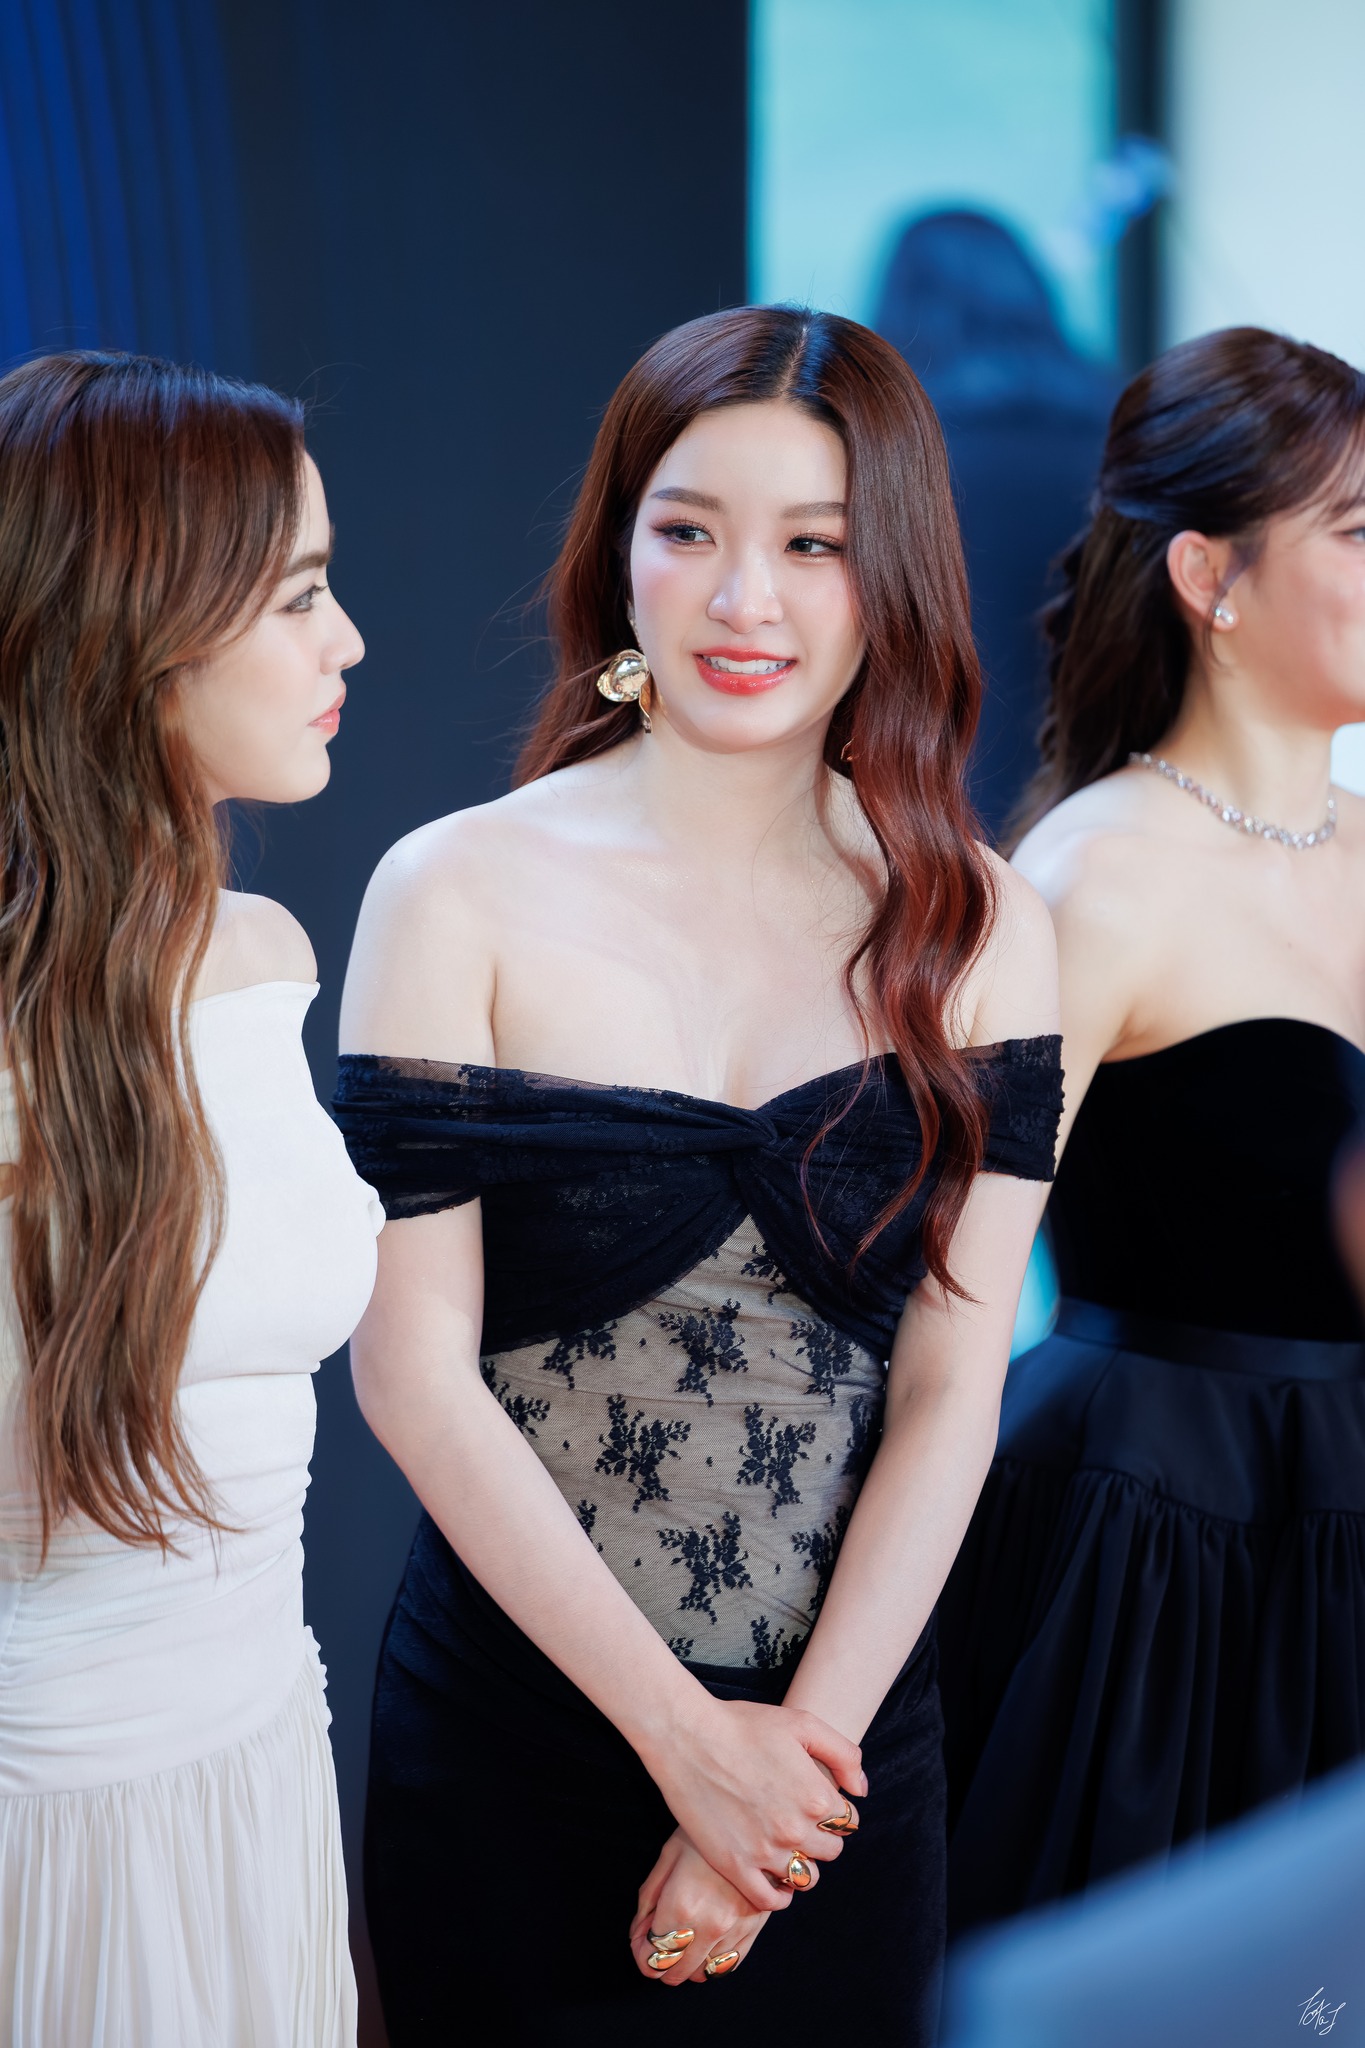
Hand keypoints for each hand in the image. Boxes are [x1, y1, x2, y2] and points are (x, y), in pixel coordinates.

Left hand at [629, 1830, 770, 1985]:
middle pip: (675, 1973)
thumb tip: (638, 1932)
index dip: (641, 1954)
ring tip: (684, 1941)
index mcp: (680, 1907)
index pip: (652, 1958)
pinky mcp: (754, 1929)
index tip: (641, 1941)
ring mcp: (734, 1931)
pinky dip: (713, 1964)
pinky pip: (729, 1965)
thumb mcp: (668, 1856)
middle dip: (661, 1963)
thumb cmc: (705, 1833)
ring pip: (702, 1974)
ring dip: (687, 1964)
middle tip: (659, 1942)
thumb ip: (648, 1899)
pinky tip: (706, 1945)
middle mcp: (708, 1927)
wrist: (754, 1822)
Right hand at [638, 1695, 863, 1913]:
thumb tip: (859, 1791)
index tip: (818, 1802)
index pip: (848, 1821)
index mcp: (816, 1796)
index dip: (836, 1810)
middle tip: (801, 1821)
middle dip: (822, 1836)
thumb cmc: (743, 1725)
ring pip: (806, 1879)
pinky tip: (773, 1876)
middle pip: (831, 1851)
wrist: (687, 1737)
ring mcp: (765, 1852)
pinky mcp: (735, 1866)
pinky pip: (770, 1899)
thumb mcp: (802, 1722)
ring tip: (788, 1847)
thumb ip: (844, 1754)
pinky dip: (778, 1894)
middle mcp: (796, 1830)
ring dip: (804, 1865)